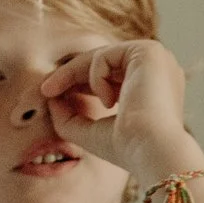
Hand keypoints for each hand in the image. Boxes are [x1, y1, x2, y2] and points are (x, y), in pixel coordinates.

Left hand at [39, 40, 190, 173]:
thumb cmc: (126, 147)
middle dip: (70, 74)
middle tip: (45, 89)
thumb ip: (68, 115)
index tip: (49, 93)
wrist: (152, 150)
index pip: (109, 74)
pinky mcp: (150, 52)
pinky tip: (108, 102)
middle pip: (103, 61)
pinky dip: (95, 76)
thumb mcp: (89, 131)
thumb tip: (50, 97)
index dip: (76, 81)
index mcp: (152, 86)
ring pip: (101, 56)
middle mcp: (158, 69)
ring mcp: (157, 58)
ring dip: (74, 74)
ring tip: (57, 93)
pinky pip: (106, 55)